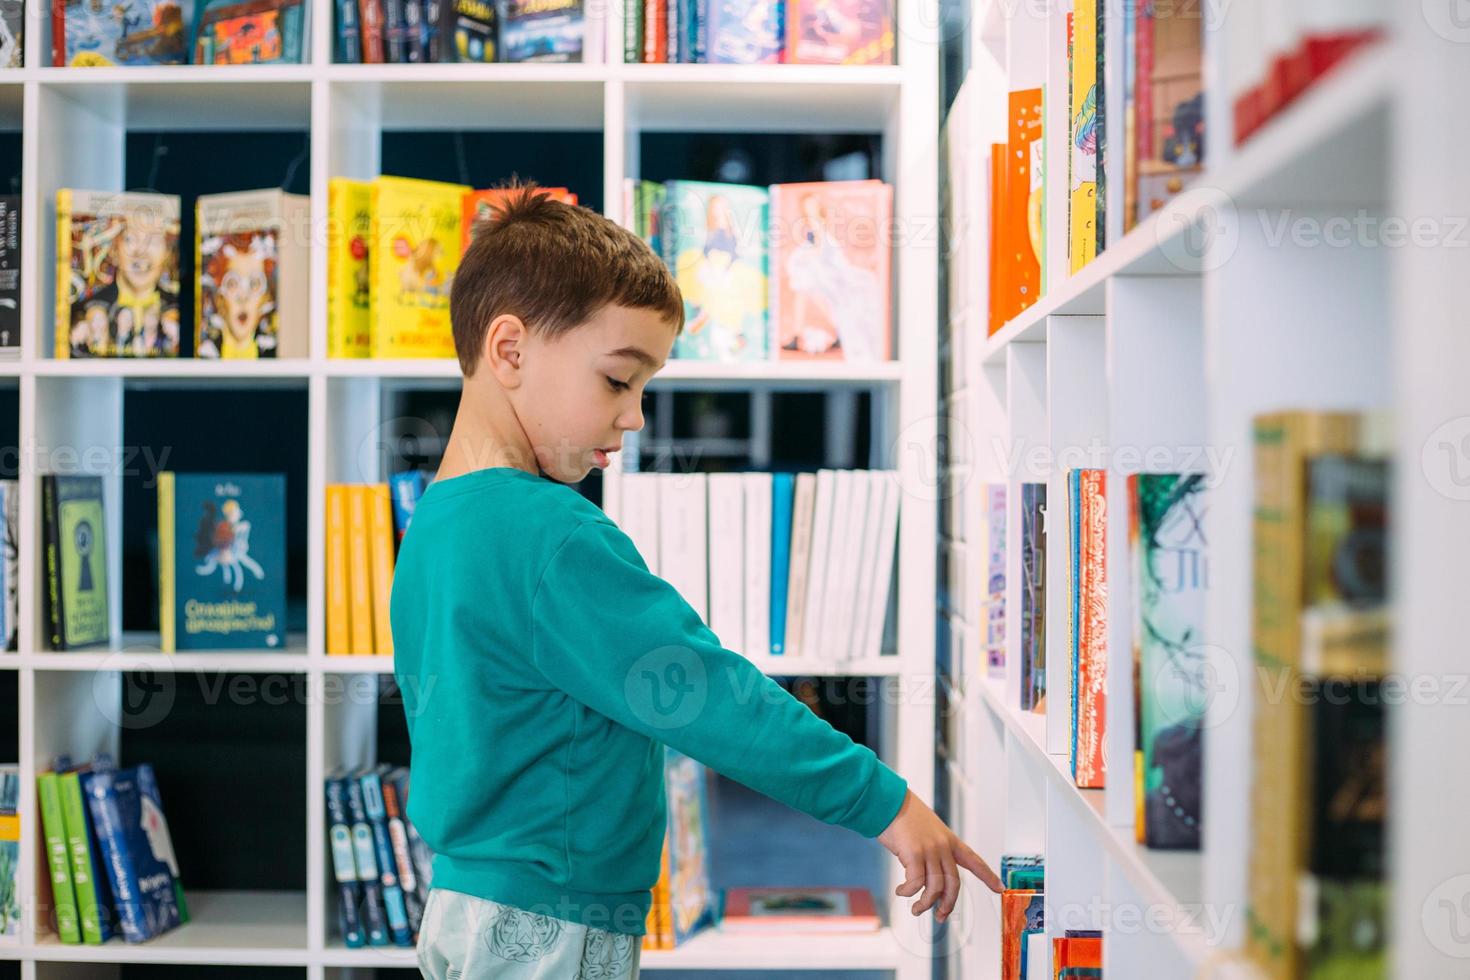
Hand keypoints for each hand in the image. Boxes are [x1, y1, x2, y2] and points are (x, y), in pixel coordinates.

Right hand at [876, 789, 1001, 923]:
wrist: (889, 802)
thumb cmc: (904, 816)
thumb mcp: (927, 831)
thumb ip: (933, 851)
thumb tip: (928, 878)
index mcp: (950, 840)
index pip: (975, 861)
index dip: (988, 876)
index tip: (1000, 888)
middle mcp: (943, 846)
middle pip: (954, 884)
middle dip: (948, 904)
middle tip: (940, 916)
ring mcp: (930, 850)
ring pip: (935, 888)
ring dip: (925, 903)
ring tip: (915, 909)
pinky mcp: (914, 854)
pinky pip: (916, 882)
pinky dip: (908, 892)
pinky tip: (901, 891)